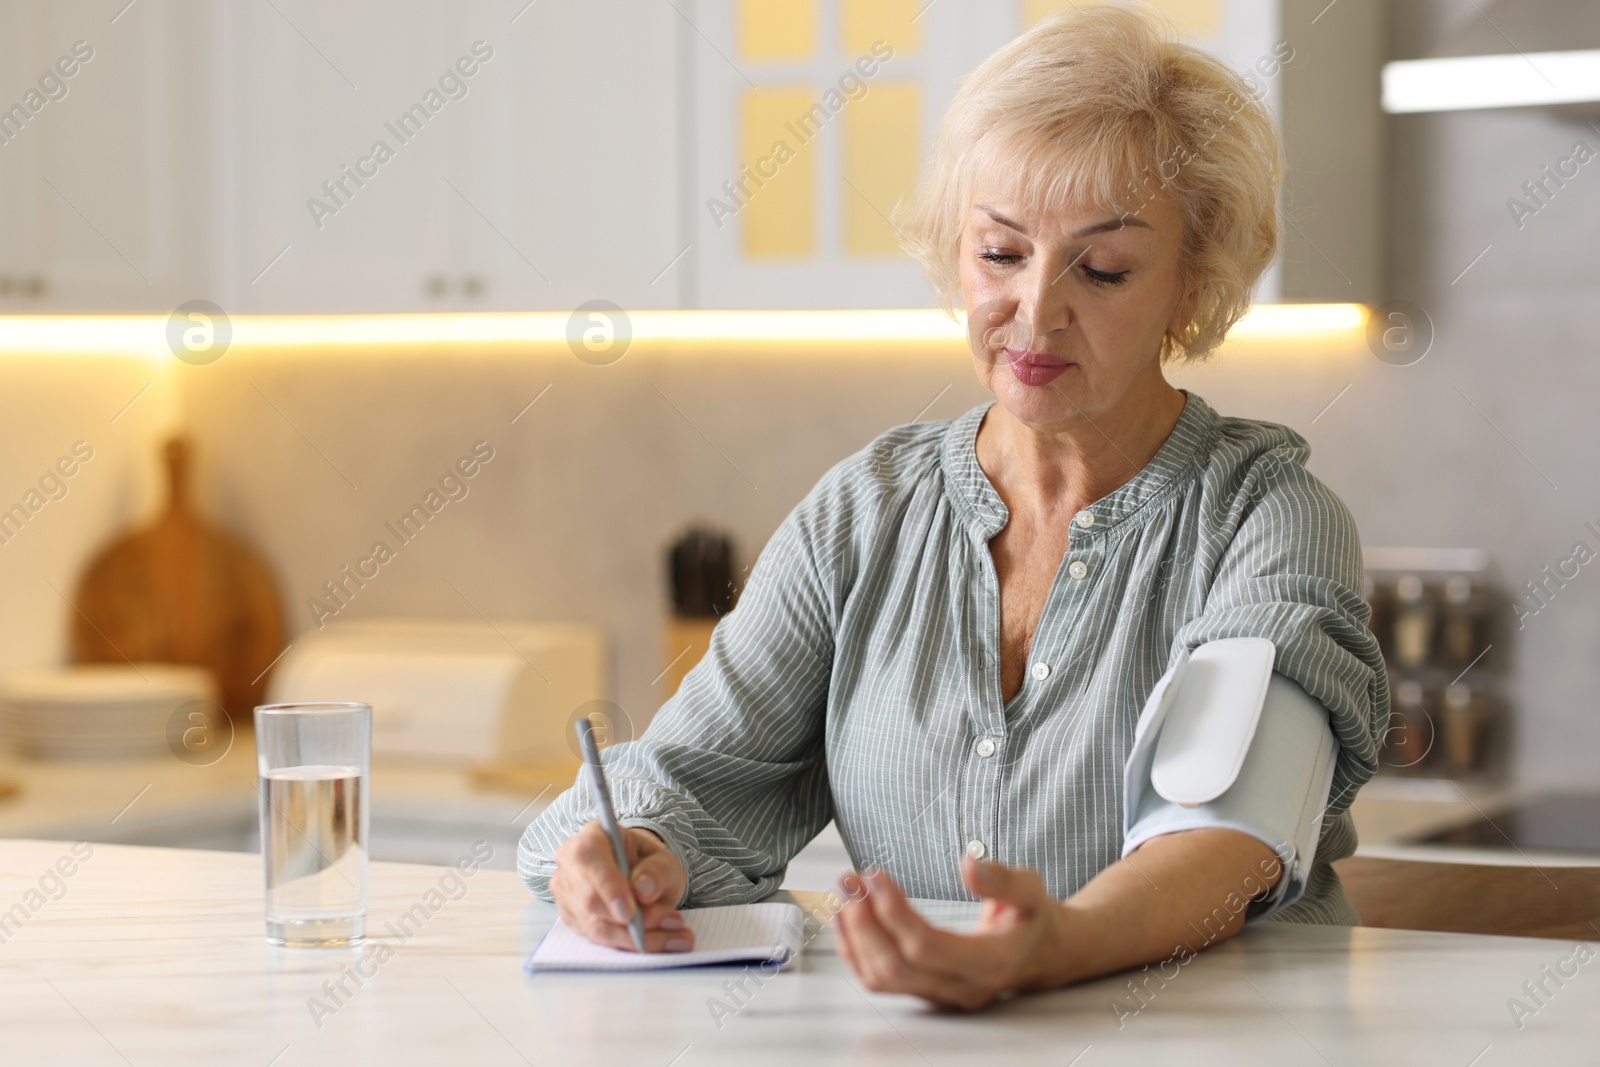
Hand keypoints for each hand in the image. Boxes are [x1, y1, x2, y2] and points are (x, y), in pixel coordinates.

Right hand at [550, 822, 692, 952]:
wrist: (642, 877)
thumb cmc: (649, 865)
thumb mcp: (665, 860)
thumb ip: (657, 870)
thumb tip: (642, 890)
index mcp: (592, 837)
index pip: (588, 857)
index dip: (607, 885)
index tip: (630, 912)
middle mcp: (571, 865)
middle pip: (589, 899)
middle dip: (632, 919)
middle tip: (673, 921)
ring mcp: (567, 895)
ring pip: (595, 925)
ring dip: (638, 937)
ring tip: (677, 937)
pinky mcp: (574, 921)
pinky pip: (600, 941)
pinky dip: (633, 946)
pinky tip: (664, 943)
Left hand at [835, 857, 1069, 1009]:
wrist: (1040, 952)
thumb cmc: (1032, 918)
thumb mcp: (1031, 890)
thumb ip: (1002, 879)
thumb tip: (968, 864)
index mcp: (990, 963)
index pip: (927, 947)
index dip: (894, 912)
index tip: (875, 875)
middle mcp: (962, 988)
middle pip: (896, 966)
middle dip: (865, 921)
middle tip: (850, 879)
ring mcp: (941, 995)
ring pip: (882, 978)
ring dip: (855, 934)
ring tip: (845, 892)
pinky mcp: (925, 992)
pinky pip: (880, 980)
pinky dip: (855, 950)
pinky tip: (846, 918)